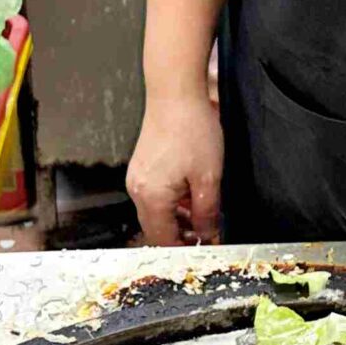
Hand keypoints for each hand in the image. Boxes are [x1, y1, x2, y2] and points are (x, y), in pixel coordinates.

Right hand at [129, 92, 223, 244]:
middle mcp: (137, 191)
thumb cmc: (192, 131)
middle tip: (207, 233)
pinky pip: (154, 196)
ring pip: (155, 212)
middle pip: (156, 228)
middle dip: (181, 235)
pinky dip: (171, 202)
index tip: (206, 249)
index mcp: (151, 198)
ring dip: (178, 218)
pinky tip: (191, 193)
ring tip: (204, 211)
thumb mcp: (209, 178)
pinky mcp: (141, 167)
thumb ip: (207, 213)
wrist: (175, 95)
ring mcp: (136, 178)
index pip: (164, 240)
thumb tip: (207, 235)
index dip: (185, 249)